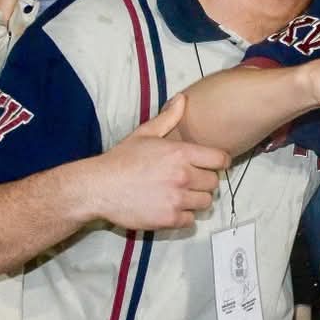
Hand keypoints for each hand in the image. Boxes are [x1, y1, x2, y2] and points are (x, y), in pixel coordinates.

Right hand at [84, 95, 227, 229]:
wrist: (98, 188)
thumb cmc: (121, 160)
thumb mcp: (144, 134)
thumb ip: (168, 118)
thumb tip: (182, 99)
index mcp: (180, 153)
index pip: (220, 159)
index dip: (218, 162)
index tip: (212, 165)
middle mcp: (183, 176)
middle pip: (214, 183)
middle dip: (204, 182)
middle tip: (191, 181)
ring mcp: (177, 199)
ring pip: (206, 203)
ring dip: (196, 200)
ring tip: (181, 195)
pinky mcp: (169, 219)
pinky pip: (191, 221)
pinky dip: (184, 217)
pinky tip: (171, 208)